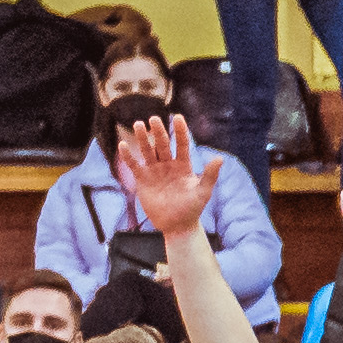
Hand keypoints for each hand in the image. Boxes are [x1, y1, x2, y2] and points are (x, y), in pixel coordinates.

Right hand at [123, 112, 217, 240]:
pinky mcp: (143, 180)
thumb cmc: (192, 209)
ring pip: (148, 151)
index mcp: (183, 165)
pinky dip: (129, 157)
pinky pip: (135, 166)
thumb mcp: (202, 192)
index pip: (182, 144)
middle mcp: (168, 165)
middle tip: (154, 119)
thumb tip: (220, 158)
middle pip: (162, 144)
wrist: (177, 225)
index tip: (178, 117)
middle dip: (158, 132)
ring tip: (138, 124)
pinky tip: (123, 146)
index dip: (180, 131)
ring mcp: (155, 171)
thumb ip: (209, 175)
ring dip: (142, 139)